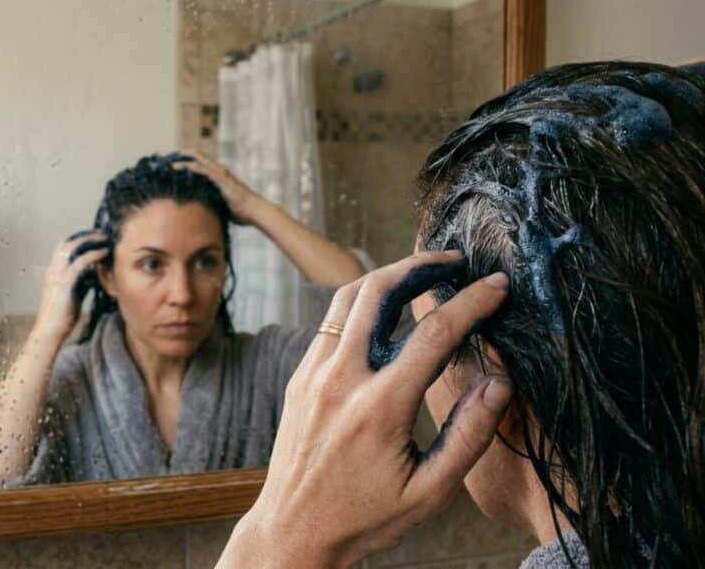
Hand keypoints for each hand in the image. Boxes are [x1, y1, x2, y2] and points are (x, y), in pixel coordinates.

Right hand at [34, 230, 109, 340]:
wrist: (51, 331)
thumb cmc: (63, 316)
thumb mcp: (75, 294)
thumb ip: (82, 282)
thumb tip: (95, 274)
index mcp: (54, 271)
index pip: (64, 246)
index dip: (79, 238)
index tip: (95, 236)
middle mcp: (53, 269)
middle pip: (67, 241)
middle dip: (85, 234)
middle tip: (102, 233)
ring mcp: (57, 274)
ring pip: (72, 247)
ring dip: (90, 240)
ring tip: (104, 239)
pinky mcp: (64, 282)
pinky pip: (80, 261)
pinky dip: (93, 254)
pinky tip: (104, 253)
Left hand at [172, 149, 267, 224]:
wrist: (254, 211)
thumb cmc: (242, 211)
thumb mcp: (222, 206)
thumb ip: (212, 203)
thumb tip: (201, 211)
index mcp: (220, 177)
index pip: (202, 165)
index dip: (189, 162)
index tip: (175, 165)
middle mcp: (219, 171)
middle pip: (199, 157)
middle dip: (183, 156)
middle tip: (169, 159)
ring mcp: (220, 173)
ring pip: (198, 160)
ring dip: (183, 159)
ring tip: (168, 160)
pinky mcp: (220, 177)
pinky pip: (201, 169)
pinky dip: (188, 166)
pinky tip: (177, 167)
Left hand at [218, 251, 512, 567]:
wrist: (292, 531)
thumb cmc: (364, 519)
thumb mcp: (430, 493)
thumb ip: (469, 435)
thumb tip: (500, 382)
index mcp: (378, 408)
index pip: (434, 334)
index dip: (473, 302)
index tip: (498, 286)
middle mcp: (340, 380)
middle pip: (377, 291)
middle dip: (420, 264)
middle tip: (454, 261)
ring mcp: (312, 374)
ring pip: (346, 297)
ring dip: (386, 276)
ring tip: (422, 274)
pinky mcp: (299, 377)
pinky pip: (330, 322)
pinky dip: (360, 302)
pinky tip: (386, 311)